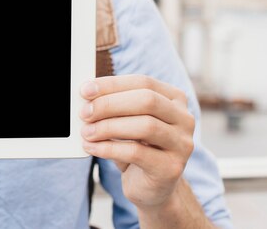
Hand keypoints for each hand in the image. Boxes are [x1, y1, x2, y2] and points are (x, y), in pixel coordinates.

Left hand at [79, 75, 195, 209]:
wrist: (152, 186)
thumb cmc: (136, 146)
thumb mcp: (126, 120)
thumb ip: (114, 105)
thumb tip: (87, 93)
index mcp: (174, 99)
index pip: (143, 82)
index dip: (112, 84)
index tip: (85, 90)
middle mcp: (184, 119)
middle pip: (147, 101)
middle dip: (110, 104)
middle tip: (84, 113)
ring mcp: (182, 144)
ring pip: (145, 126)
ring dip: (108, 127)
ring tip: (86, 132)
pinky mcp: (171, 168)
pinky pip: (137, 153)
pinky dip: (108, 148)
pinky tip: (92, 147)